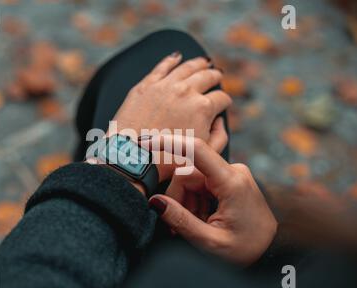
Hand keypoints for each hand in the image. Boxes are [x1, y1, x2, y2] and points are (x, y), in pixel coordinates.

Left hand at [108, 52, 231, 180]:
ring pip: (187, 67)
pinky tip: (177, 57)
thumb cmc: (166, 160)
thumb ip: (219, 136)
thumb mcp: (202, 153)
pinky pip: (162, 67)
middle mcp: (186, 91)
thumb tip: (220, 120)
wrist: (132, 158)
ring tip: (204, 62)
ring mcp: (165, 86)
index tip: (223, 103)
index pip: (221, 98)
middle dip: (215, 76)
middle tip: (217, 76)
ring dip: (199, 63)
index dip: (225, 101)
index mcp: (203, 108)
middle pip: (207, 76)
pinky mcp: (146, 86)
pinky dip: (171, 60)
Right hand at [147, 134, 277, 265]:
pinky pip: (201, 185)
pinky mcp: (229, 180)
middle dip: (178, 200)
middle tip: (180, 228)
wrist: (272, 252)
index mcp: (232, 182)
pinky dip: (195, 203)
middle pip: (187, 174)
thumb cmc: (246, 250)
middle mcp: (233, 172)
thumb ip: (181, 220)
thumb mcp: (211, 242)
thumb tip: (155, 202)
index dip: (169, 142)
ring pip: (191, 181)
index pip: (197, 150)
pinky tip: (202, 220)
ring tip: (197, 227)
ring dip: (187, 204)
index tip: (145, 142)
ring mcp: (232, 175)